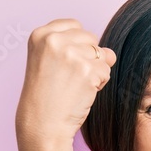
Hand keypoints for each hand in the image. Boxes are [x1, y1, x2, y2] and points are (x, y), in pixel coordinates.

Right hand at [15, 18, 116, 150]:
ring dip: (94, 71)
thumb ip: (76, 47)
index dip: (76, 45)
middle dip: (87, 57)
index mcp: (40, 34)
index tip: (64, 64)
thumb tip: (110, 53)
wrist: (42, 124)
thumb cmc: (46, 96)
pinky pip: (106, 71)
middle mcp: (54, 40)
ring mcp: (71, 54)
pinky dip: (99, 84)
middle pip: (90, 38)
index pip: (74, 25)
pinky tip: (81, 93)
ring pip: (101, 55)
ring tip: (74, 85)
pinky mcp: (87, 70)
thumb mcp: (49, 61)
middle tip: (68, 78)